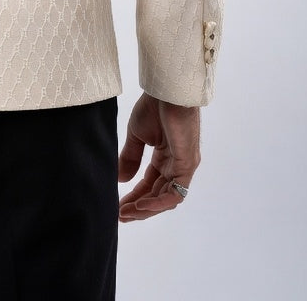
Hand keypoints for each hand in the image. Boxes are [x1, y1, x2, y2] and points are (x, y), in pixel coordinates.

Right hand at [117, 92, 199, 221]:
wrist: (165, 91)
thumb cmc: (154, 107)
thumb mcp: (136, 135)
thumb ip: (130, 157)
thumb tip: (121, 180)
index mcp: (165, 157)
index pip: (150, 184)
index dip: (135, 197)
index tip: (118, 207)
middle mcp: (177, 165)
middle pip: (158, 195)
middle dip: (139, 207)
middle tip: (120, 216)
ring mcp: (183, 166)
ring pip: (167, 198)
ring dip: (147, 209)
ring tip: (127, 213)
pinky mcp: (187, 164)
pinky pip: (175, 192)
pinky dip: (158, 202)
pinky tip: (141, 205)